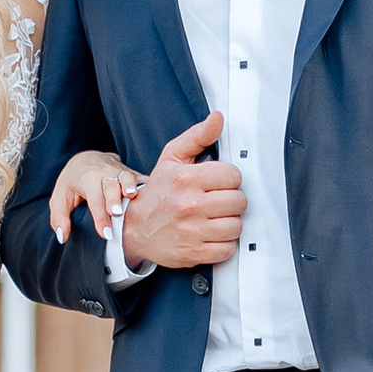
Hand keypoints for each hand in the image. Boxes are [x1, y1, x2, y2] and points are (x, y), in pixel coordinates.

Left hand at [49, 147, 144, 242]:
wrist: (87, 159)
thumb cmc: (73, 182)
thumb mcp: (59, 198)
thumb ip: (59, 218)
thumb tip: (63, 237)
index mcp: (87, 179)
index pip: (94, 198)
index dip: (100, 217)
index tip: (106, 234)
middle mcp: (104, 173)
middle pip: (111, 186)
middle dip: (114, 199)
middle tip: (117, 213)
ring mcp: (120, 171)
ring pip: (127, 177)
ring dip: (131, 186)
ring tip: (133, 196)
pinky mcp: (132, 172)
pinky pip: (141, 178)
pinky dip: (149, 185)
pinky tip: (157, 194)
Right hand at [118, 112, 246, 271]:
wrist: (134, 229)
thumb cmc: (157, 192)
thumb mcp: (172, 158)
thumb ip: (197, 136)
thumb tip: (217, 118)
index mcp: (185, 179)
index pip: (233, 176)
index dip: (228, 179)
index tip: (219, 182)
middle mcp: (188, 205)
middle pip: (238, 201)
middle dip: (231, 200)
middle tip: (218, 201)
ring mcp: (191, 231)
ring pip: (235, 226)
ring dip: (229, 223)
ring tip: (215, 218)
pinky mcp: (193, 253)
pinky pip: (227, 249)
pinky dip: (223, 244)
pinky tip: (212, 235)